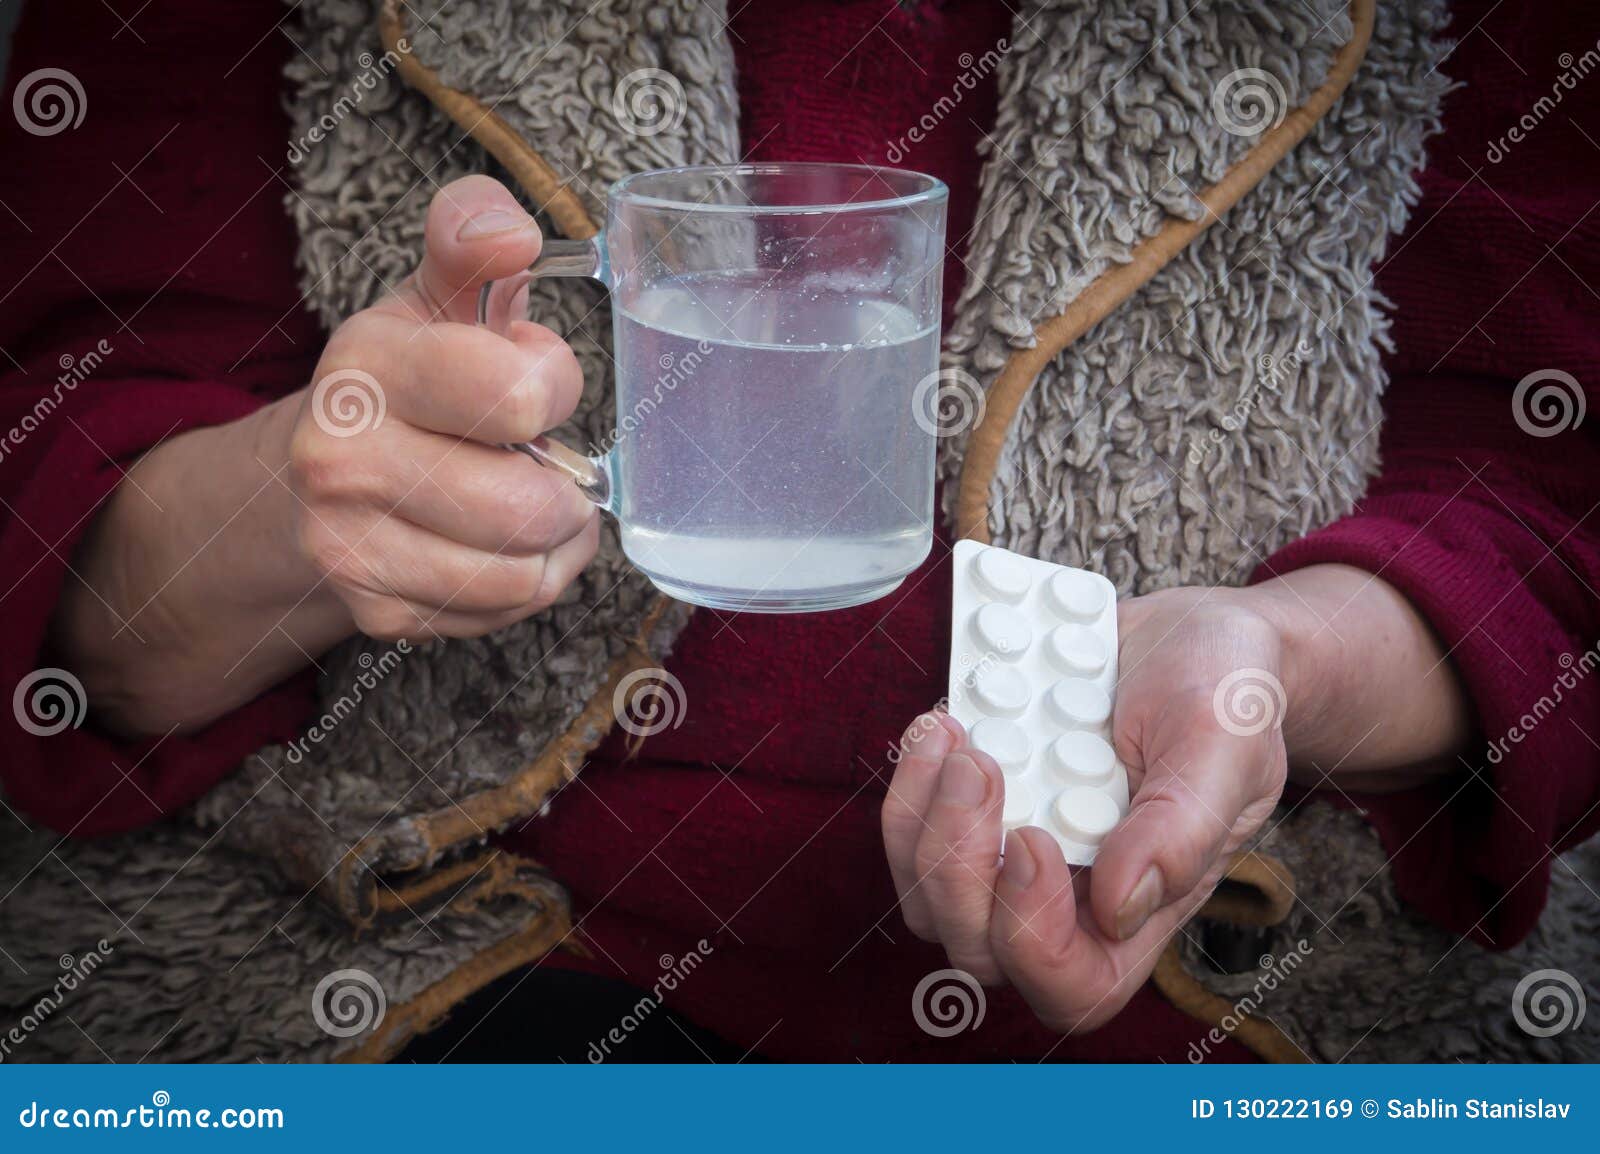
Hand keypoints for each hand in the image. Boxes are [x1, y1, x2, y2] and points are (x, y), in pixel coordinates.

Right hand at [282, 174, 597, 641]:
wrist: (311, 480)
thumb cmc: (405, 380)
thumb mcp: (434, 296)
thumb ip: (472, 239)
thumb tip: (510, 234)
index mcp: (366, 369)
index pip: (514, 395)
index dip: (552, 387)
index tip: (534, 382)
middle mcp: (342, 463)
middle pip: (528, 507)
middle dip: (564, 485)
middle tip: (544, 461)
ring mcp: (353, 549)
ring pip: (525, 573)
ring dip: (559, 541)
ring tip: (537, 505)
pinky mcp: (379, 613)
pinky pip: (505, 612)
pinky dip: (529, 583)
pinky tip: (504, 546)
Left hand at [882, 586, 1288, 1031]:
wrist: (1185, 638)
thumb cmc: (1221, 696)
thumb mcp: (1222, 747)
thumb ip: (1182, 831)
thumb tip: (1119, 905)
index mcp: (1143, 909)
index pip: (1073, 988)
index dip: (1033, 938)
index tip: (1035, 838)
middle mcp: (1071, 899)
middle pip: (979, 948)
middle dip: (957, 866)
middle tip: (980, 765)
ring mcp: (1011, 859)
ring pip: (928, 900)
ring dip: (922, 825)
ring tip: (954, 740)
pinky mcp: (975, 813)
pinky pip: (911, 833)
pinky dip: (911, 784)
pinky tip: (941, 725)